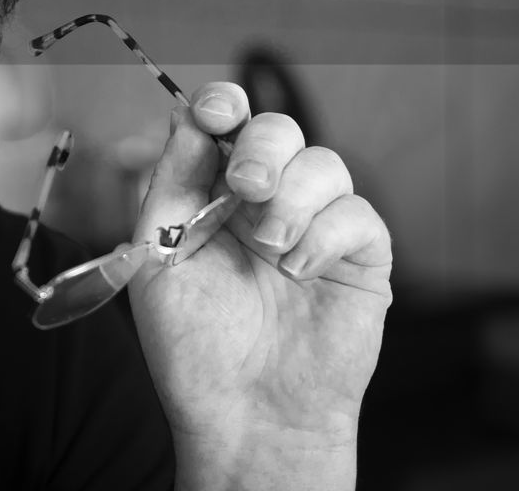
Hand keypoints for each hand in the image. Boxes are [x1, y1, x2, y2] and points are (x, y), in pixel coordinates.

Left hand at [128, 82, 391, 488]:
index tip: (215, 114)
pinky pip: (357, 213)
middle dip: (260, 148)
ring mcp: (315, 226)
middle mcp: (266, 200)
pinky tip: (298, 270)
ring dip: (292, 197)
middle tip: (243, 188)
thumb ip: (171, 184)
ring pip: (324, 163)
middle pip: (278, 130)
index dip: (223, 105)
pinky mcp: (360, 257)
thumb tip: (184, 116)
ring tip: (268, 248)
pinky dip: (325, 233)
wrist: (243, 413)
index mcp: (213, 193)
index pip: (225, 124)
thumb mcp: (158, 256)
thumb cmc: (194, 343)